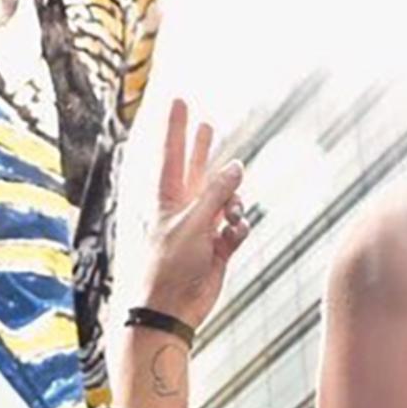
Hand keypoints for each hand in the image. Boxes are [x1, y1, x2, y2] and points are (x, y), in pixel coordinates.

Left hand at [136, 98, 251, 331]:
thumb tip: (236, 167)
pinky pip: (237, 227)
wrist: (172, 308)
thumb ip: (215, 192)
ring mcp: (202, 227)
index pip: (173, 153)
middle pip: (198, 170)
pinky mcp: (218, 247)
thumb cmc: (170, 264)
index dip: (177, 126)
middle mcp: (185, 209)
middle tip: (207, 124)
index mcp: (167, 198)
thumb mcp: (192, 223)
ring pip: (226, 199)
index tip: (179, 100)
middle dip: (203, 148)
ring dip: (234, 202)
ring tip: (231, 215)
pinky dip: (239, 228)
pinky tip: (235, 234)